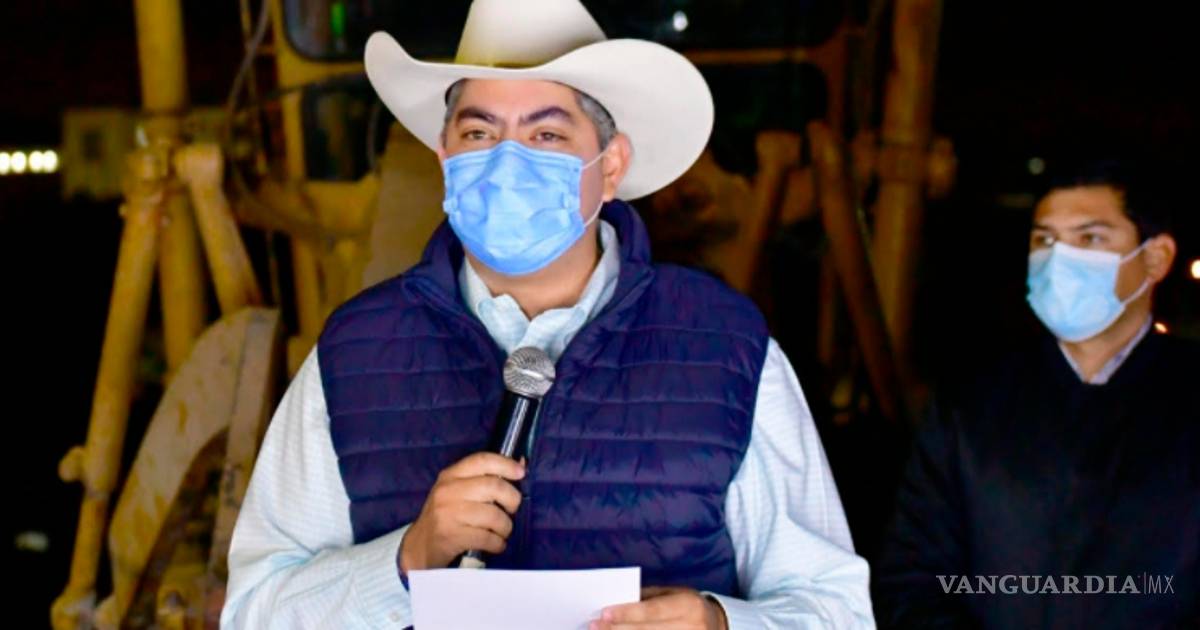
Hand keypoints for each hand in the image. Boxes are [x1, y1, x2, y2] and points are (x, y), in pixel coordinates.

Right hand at [398, 453, 524, 571]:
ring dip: (505, 527)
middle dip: (512, 499)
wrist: (419, 546)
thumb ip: (485, 479)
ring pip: (494, 515)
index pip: (482, 460)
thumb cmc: (446, 516)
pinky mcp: (451, 536)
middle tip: (512, 510)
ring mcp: (448, 514)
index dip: (506, 464)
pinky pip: (488, 538)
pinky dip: (498, 543)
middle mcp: (448, 491)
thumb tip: (521, 465)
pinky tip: (495, 544)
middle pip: (494, 487)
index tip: (521, 472)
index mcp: (450, 475)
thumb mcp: (458, 491)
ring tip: (502, 532)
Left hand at [591, 587, 727, 629]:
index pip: (652, 610)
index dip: (627, 613)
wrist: (718, 626)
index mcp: (688, 605)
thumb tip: (615, 606)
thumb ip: (647, 599)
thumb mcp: (673, 594)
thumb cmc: (688, 607)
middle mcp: (692, 627)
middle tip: (594, 628)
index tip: (603, 614)